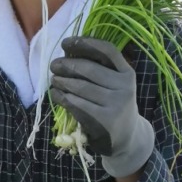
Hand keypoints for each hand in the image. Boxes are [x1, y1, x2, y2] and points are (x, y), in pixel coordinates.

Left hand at [50, 37, 153, 177]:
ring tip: (54, 80)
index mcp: (127, 73)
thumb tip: (68, 52)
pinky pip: (77, 104)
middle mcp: (124, 87)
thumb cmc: (114, 105)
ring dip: (61, 81)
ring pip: (80, 87)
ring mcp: (116, 104)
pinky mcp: (104, 120)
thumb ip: (99, 69)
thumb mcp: (115, 85)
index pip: (107, 50)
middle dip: (66, 64)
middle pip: (89, 68)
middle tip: (54, 65)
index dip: (85, 43)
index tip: (66, 43)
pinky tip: (56, 94)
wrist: (126, 137)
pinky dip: (62, 97)